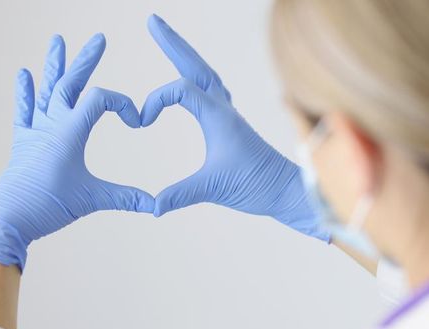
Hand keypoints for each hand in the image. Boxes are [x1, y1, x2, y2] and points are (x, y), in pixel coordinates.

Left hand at [0, 34, 154, 271]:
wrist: (8, 217)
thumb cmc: (48, 205)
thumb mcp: (91, 199)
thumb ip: (125, 197)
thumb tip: (156, 205)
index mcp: (70, 130)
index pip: (99, 99)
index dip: (121, 103)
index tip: (134, 121)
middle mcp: (51, 123)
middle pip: (71, 83)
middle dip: (86, 60)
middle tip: (99, 38)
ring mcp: (35, 130)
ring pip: (46, 89)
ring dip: (54, 65)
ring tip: (57, 40)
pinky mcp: (22, 141)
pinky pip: (23, 111)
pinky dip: (24, 93)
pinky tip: (23, 74)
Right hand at [140, 15, 324, 240]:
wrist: (287, 190)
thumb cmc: (256, 185)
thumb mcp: (214, 188)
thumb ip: (180, 194)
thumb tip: (152, 207)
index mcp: (219, 116)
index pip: (181, 90)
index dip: (156, 99)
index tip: (141, 122)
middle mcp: (223, 107)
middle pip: (195, 65)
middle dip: (172, 43)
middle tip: (152, 20)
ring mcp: (227, 112)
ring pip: (204, 72)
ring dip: (184, 54)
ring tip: (166, 37)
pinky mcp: (229, 121)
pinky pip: (210, 87)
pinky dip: (195, 74)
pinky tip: (189, 75)